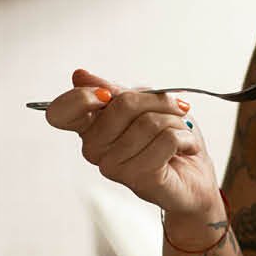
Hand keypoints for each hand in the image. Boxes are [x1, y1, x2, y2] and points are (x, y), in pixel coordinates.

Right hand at [43, 68, 219, 217]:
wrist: (194, 177)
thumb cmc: (167, 139)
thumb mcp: (143, 104)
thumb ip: (114, 92)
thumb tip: (80, 76)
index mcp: (90, 128)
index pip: (61, 112)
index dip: (82, 97)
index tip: (109, 94)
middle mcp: (94, 150)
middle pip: (123, 104)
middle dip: (158, 102)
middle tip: (174, 111)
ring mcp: (113, 167)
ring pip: (149, 122)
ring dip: (176, 122)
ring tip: (179, 134)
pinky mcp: (138, 179)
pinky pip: (167, 139)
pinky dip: (185, 138)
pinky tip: (186, 148)